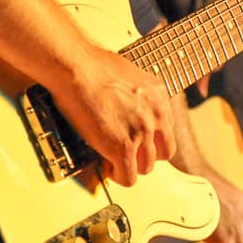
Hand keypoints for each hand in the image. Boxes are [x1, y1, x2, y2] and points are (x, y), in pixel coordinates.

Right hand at [50, 47, 174, 186]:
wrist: (76, 67)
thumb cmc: (90, 65)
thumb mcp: (126, 75)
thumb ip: (134, 93)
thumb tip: (124, 104)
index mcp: (159, 95)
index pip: (166, 129)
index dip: (149, 139)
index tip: (134, 140)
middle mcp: (156, 114)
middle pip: (164, 152)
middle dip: (145, 155)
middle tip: (127, 153)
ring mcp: (142, 132)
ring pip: (146, 167)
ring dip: (130, 167)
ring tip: (112, 160)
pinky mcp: (123, 147)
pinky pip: (128, 177)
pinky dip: (118, 176)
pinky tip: (107, 168)